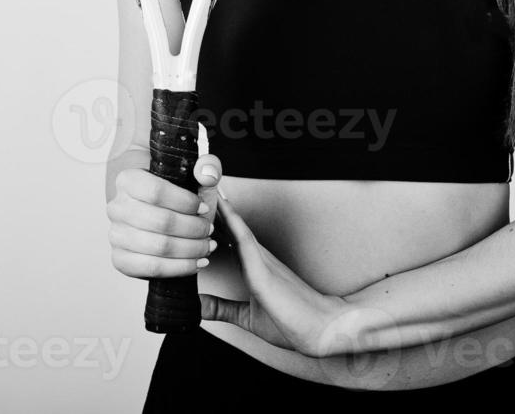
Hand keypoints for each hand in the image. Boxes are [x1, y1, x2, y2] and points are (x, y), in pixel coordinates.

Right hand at [106, 154, 222, 278]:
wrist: (152, 213)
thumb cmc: (172, 194)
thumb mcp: (191, 173)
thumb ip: (206, 166)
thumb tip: (207, 174)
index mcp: (127, 180)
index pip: (156, 192)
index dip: (186, 202)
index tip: (204, 207)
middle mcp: (117, 208)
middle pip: (161, 222)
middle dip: (193, 229)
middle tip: (209, 229)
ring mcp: (116, 235)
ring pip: (159, 247)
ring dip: (191, 249)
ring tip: (206, 246)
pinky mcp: (121, 259)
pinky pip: (152, 268)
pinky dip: (180, 268)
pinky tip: (196, 261)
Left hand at [197, 193, 347, 357]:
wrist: (320, 332)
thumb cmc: (290, 323)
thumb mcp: (245, 316)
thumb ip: (222, 308)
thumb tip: (198, 305)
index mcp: (252, 266)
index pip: (226, 237)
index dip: (211, 221)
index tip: (194, 205)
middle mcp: (256, 258)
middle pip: (230, 226)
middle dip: (212, 207)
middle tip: (196, 183)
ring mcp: (261, 262)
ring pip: (236, 228)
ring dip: (220, 208)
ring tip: (204, 186)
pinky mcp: (264, 272)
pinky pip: (246, 243)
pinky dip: (233, 226)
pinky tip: (222, 212)